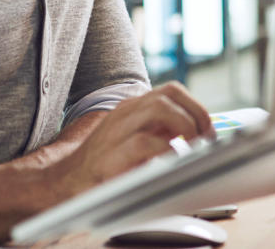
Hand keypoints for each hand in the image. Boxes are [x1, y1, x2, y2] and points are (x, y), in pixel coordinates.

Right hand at [55, 81, 211, 194]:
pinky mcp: (111, 155)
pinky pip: (145, 141)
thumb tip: (200, 137)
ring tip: (190, 147)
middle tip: (204, 139)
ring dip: (184, 127)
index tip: (208, 129)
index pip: (172, 91)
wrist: (67, 183)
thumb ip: (162, 133)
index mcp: (133, 108)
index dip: (196, 107)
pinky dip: (165, 149)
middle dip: (196, 115)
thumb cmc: (107, 165)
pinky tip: (171, 162)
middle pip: (170, 94)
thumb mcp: (136, 140)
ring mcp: (117, 130)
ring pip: (159, 108)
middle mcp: (126, 113)